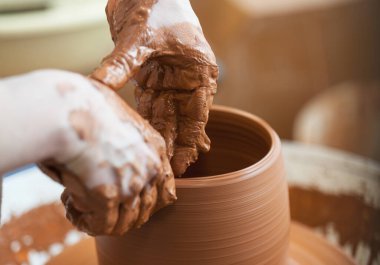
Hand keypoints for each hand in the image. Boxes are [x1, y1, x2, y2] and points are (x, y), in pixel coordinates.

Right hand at [30, 70, 175, 235]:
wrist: (67, 110)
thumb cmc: (86, 107)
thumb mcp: (119, 118)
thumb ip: (127, 139)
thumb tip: (115, 159)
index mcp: (155, 147)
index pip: (164, 187)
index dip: (143, 198)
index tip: (124, 200)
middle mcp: (150, 168)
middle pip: (146, 209)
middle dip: (123, 213)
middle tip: (99, 205)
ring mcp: (132, 184)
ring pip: (127, 222)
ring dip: (104, 220)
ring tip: (81, 206)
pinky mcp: (109, 197)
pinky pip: (103, 226)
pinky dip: (87, 223)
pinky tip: (73, 209)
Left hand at [91, 0, 217, 175]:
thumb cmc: (156, 4)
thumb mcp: (141, 36)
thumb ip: (123, 63)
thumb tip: (98, 85)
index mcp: (199, 72)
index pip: (198, 114)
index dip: (191, 141)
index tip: (184, 162)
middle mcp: (187, 79)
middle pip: (183, 120)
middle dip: (176, 144)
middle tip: (170, 171)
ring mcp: (169, 79)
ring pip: (166, 115)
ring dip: (160, 136)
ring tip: (157, 161)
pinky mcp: (152, 75)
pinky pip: (150, 103)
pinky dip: (146, 120)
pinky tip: (144, 138)